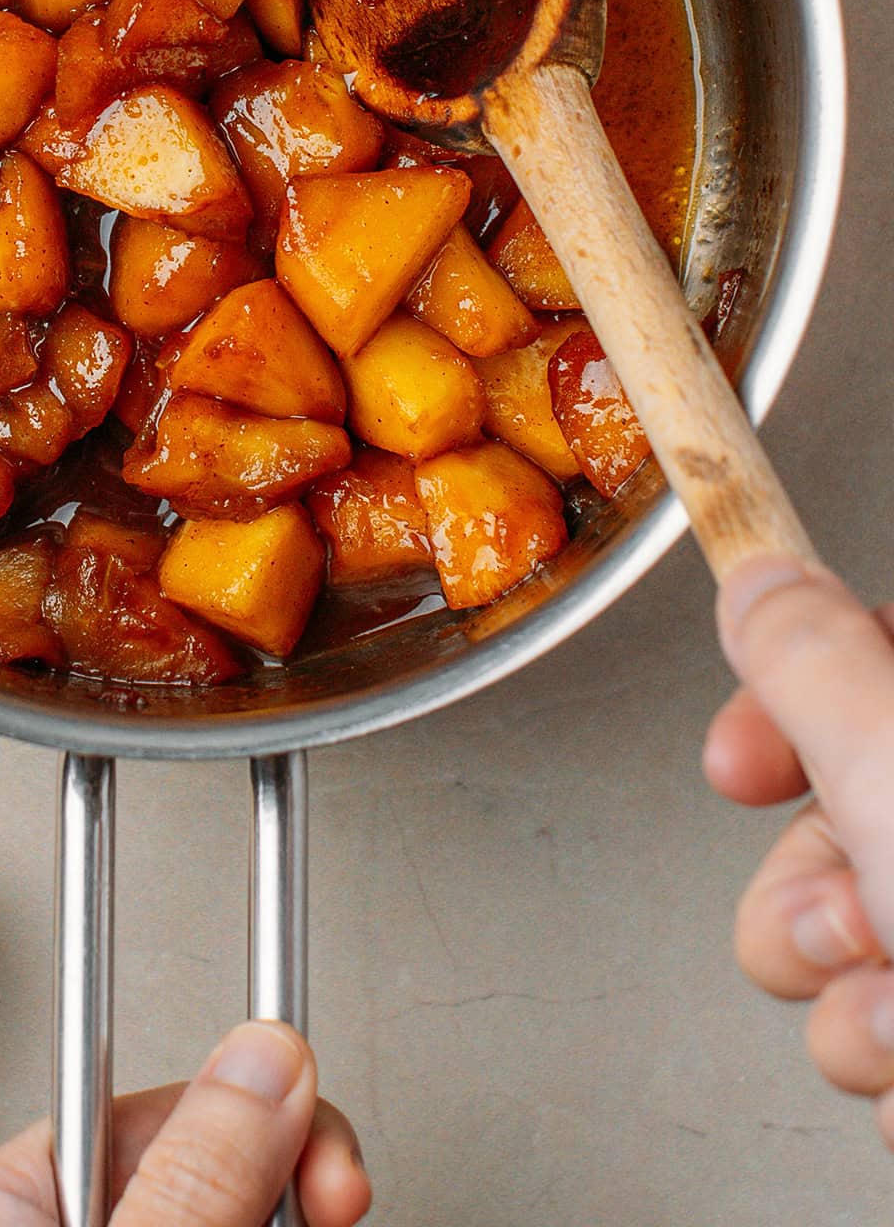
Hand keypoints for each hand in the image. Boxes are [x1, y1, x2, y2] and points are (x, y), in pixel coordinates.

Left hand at [0, 1020, 370, 1226]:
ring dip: (285, 1220)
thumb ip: (189, 1179)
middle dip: (282, 1182)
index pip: (146, 1101)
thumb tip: (266, 1057)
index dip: (242, 1090)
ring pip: (237, 1214)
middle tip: (330, 1205)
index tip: (307, 1065)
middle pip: (208, 1166)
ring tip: (307, 1221)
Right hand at [706, 558, 893, 1142]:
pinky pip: (886, 1037)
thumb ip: (813, 660)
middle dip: (805, 896)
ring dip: (849, 1002)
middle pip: (836, 817)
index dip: (785, 708)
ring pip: (846, 941)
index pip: (872, 657)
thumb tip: (764, 582)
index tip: (741, 762)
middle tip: (850, 924)